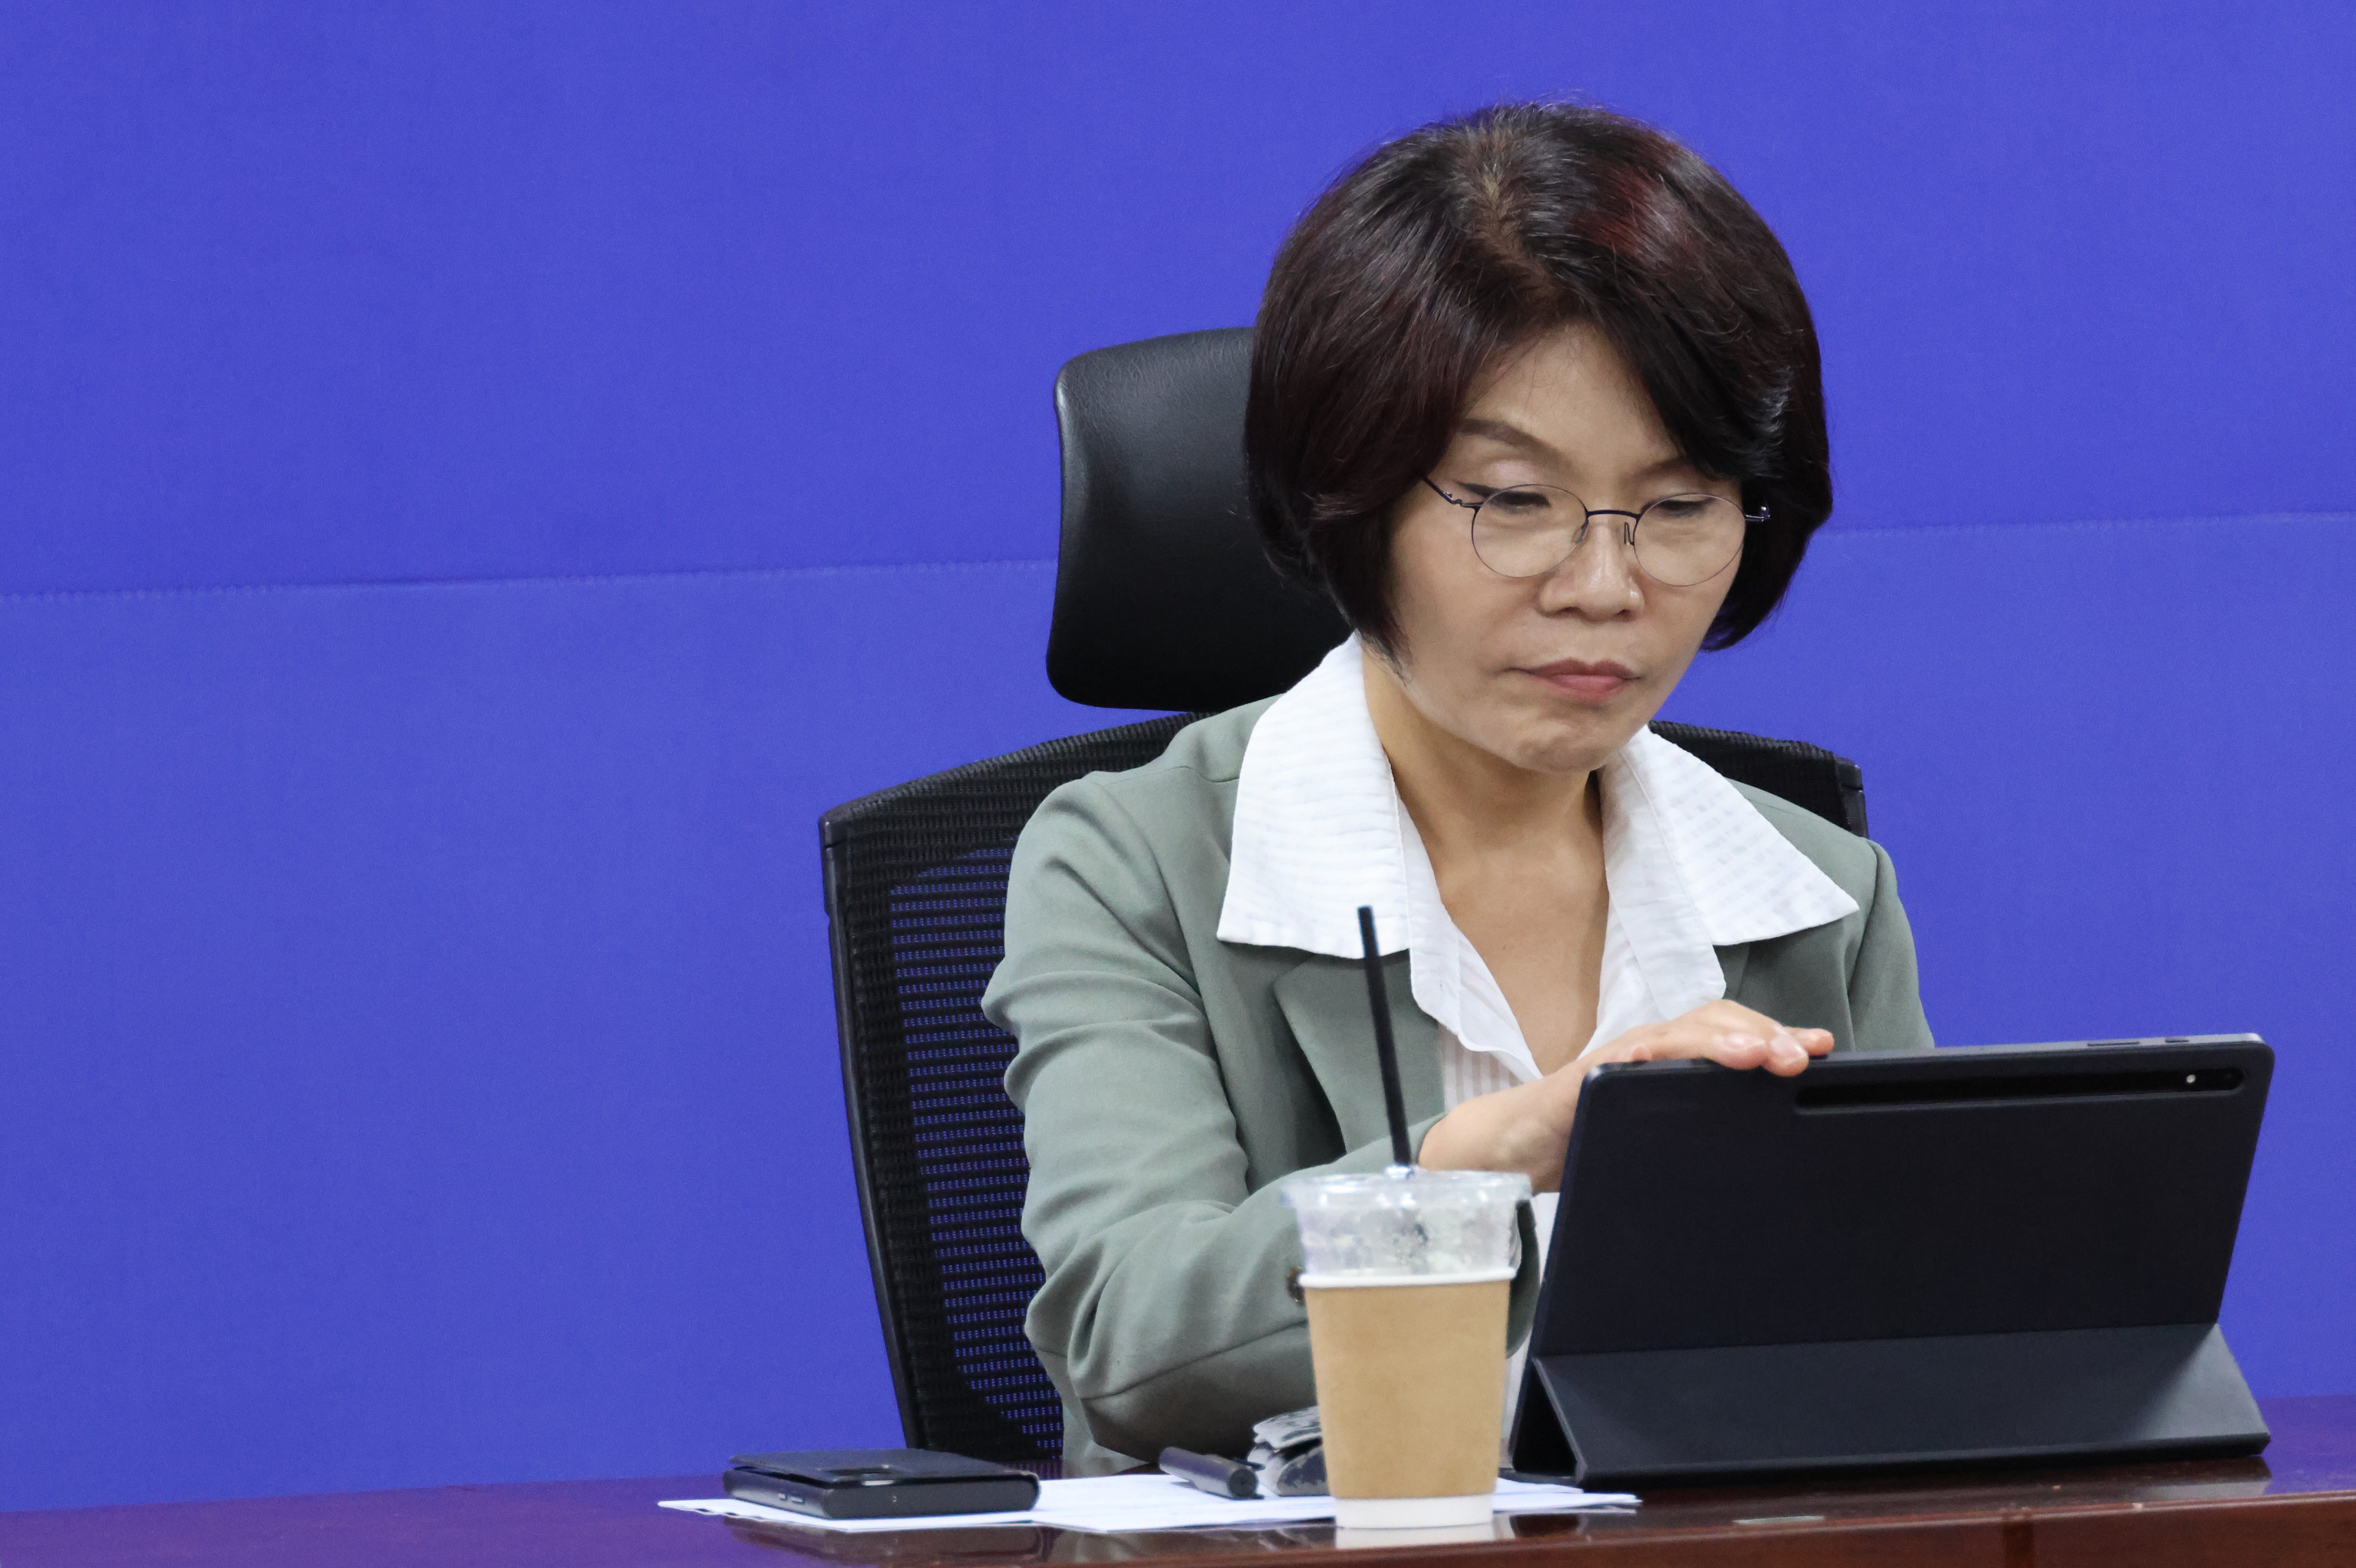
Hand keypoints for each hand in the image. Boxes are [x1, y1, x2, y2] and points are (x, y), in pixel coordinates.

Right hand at [1417, 1001, 1834, 1191]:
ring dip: (1717, 1039)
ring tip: (1753, 1053)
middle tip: (1799, 1057)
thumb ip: (1707, 1135)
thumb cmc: (1594, 1142)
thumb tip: (1773, 1164)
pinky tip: (1654, 1055)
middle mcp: (1652, 1052)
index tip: (1823, 1048)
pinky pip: (1612, 1059)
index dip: (1778, 1036)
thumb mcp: (1665, 1140)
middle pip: (1713, 1022)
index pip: (1735, 1035)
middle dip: (1760, 1034)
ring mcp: (1617, 1061)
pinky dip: (1635, 1053)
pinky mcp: (1582, 1078)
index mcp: (1677, 1066)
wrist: (1519, 1149)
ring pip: (1674, 1033)